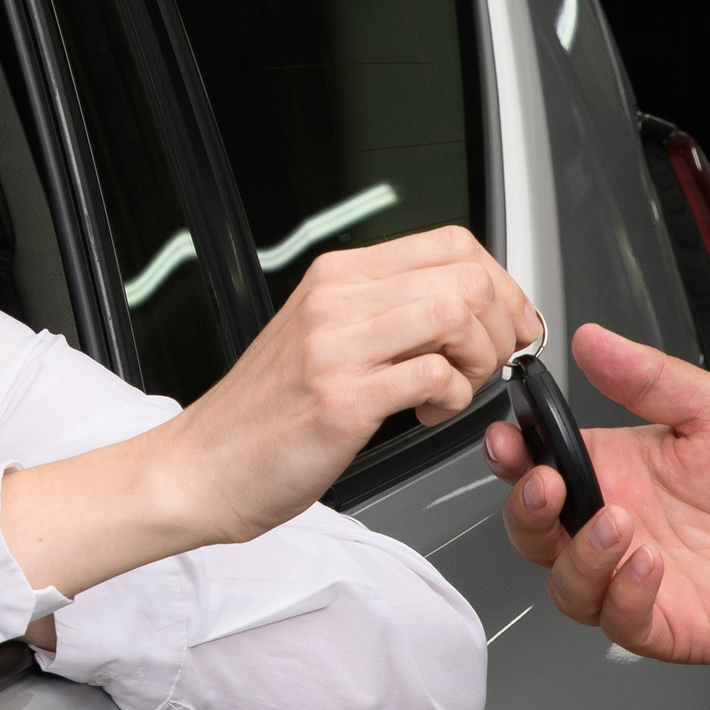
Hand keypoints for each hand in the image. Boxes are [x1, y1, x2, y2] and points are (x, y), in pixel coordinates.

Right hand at [163, 226, 538, 542]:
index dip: (500, 282)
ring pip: (456, 314)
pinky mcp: (341, 399)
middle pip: (466, 276)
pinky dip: (451, 398)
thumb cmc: (263, 413)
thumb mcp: (322, 336)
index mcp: (337, 276)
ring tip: (451, 389)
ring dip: (477, 360)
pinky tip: (426, 413)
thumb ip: (384, 313)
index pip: (451, 243)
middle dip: (499, 325)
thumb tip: (463, 308)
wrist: (202, 466)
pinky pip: (433, 375)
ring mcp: (337, 346)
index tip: (507, 321)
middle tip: (482, 364)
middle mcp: (336, 300)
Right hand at [488, 324, 709, 661]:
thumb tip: (594, 340)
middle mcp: (617, 525)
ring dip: (578, 554)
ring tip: (619, 524)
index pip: (539, 464)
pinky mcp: (666, 622)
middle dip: (525, 509)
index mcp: (616, 470)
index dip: (511, 456)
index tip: (507, 440)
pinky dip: (623, 593)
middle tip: (549, 485)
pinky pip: (619, 619)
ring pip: (565, 582)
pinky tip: (648, 563)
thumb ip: (649, 378)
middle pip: (533, 530)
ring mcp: (634, 578)